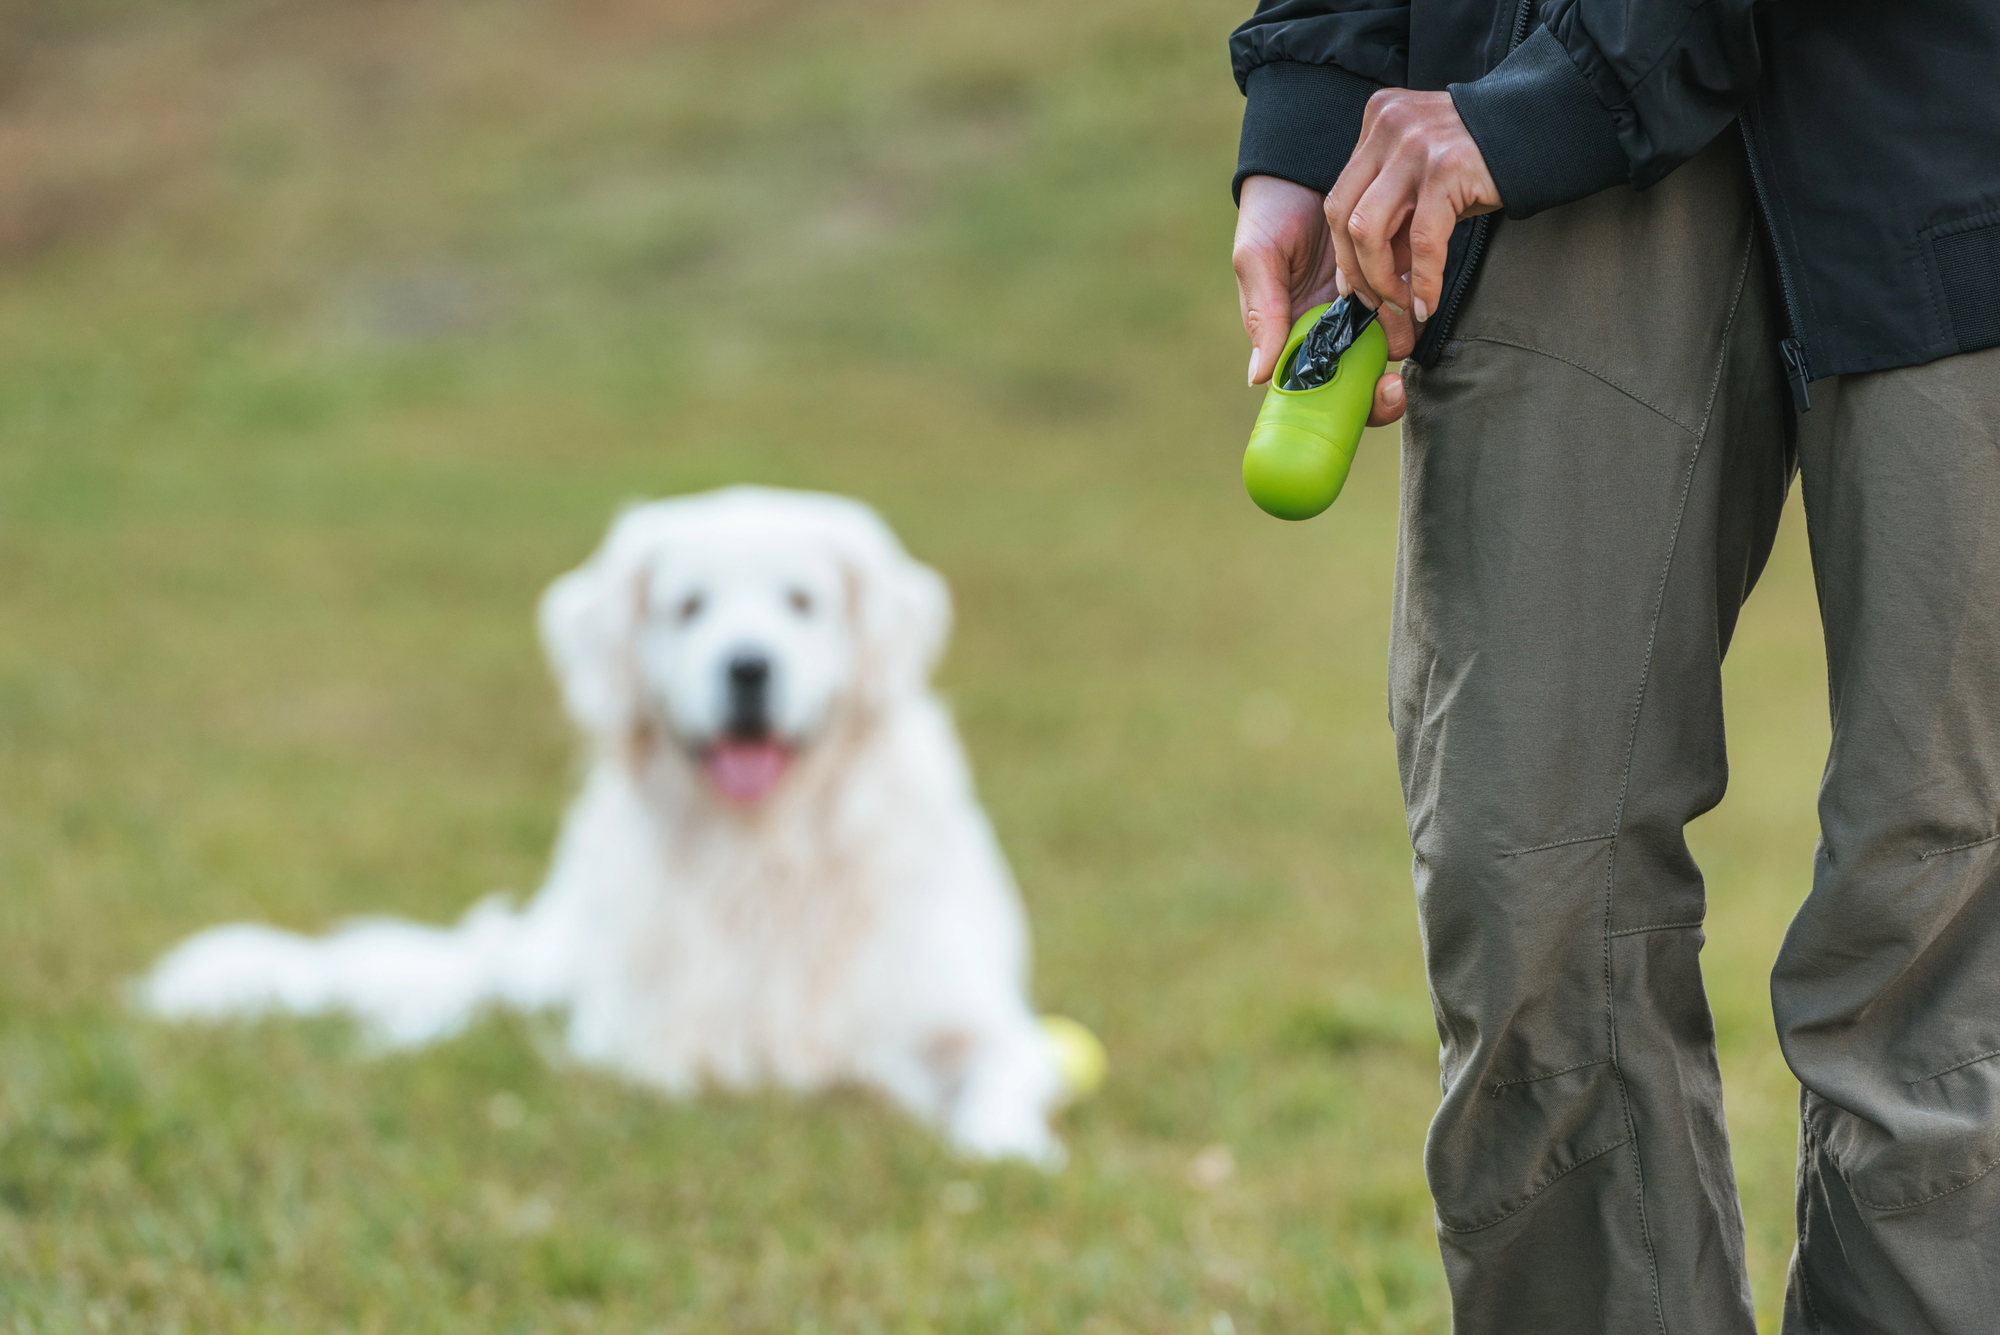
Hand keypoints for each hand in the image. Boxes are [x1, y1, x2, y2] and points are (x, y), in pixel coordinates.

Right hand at [1234, 175, 1411, 424]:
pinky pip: (1402, 301)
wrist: (1305, 160)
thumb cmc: (1270, 213)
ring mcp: (1358, 305)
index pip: (1318, 389)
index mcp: (1293, 336)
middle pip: (1357, 382)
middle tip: (1395, 387)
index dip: (1346, 406)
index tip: (1372, 400)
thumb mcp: (1257, 259)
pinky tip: (1416, 292)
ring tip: (1408, 327)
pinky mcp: (1385, 276)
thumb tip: (1257, 377)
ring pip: (1384, 346)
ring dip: (1399, 342)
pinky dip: (1410, 301)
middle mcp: (1328, 329)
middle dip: (1380, 393)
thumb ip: (1263, 314)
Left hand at [1326, 89, 1500, 325]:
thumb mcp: (1426, 178)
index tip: (1355, 286)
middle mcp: (1389, 126)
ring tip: (1401, 303)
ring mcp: (1416, 144)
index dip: (1343, 251)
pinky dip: (1422, 280)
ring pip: (1368, 228)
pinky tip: (1426, 302)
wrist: (1548, 126)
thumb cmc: (1485, 159)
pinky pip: (1421, 240)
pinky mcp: (1446, 168)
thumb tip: (1366, 274)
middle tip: (1374, 302)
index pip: (1341, 197)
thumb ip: (1394, 214)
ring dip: (1380, 279)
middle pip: (1342, 214)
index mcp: (1379, 120)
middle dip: (1355, 270)